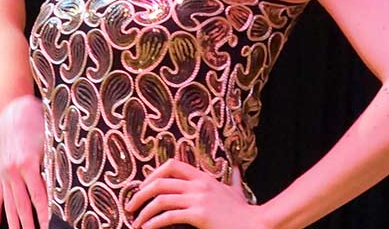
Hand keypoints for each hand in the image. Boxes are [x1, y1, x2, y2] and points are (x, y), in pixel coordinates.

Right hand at [0, 95, 49, 228]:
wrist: (12, 109)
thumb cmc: (35, 122)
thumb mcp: (48, 142)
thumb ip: (53, 165)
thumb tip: (65, 188)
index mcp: (27, 164)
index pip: (39, 198)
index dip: (46, 216)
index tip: (51, 227)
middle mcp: (13, 172)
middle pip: (23, 206)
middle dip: (30, 225)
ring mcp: (4, 174)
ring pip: (9, 205)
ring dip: (15, 223)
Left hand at [127, 159, 269, 228]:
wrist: (257, 225)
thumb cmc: (245, 212)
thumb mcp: (237, 191)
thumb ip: (233, 179)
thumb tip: (236, 168)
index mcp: (203, 177)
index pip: (171, 165)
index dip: (153, 175)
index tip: (143, 188)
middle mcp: (198, 185)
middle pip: (159, 183)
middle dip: (140, 195)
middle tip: (131, 207)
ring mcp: (198, 199)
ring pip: (160, 200)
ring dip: (144, 212)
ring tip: (136, 223)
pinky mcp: (199, 215)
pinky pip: (168, 217)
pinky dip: (153, 223)